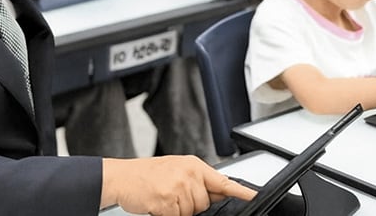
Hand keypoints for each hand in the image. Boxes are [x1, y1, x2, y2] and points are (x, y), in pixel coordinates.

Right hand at [102, 156, 256, 215]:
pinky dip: (167, 215)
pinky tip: (158, 204)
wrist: (122, 177)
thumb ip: (198, 182)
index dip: (240, 191)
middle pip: (204, 204)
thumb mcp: (176, 171)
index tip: (253, 196)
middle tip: (173, 195)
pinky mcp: (167, 200)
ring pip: (191, 213)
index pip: (222, 181)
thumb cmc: (146, 175)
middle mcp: (188, 174)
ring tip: (163, 198)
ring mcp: (178, 186)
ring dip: (178, 212)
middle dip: (191, 206)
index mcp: (193, 165)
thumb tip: (220, 192)